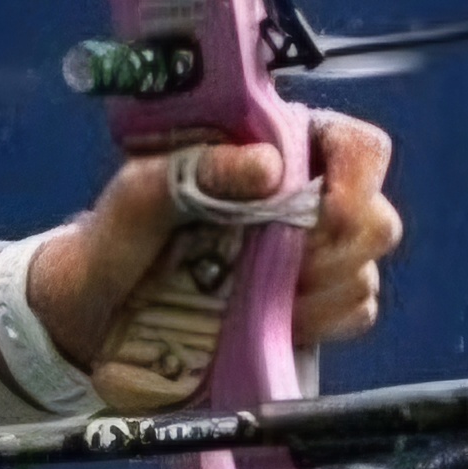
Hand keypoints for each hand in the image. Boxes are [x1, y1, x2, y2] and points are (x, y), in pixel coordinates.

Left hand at [24, 113, 401, 402]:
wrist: (91, 316)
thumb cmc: (113, 241)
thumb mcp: (135, 198)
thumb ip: (194, 171)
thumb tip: (268, 164)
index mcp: (273, 149)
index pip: (356, 146)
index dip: (358, 177)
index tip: (327, 213)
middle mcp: (305, 198)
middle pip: (376, 218)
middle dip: (330, 251)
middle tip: (271, 266)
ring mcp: (312, 256)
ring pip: (364, 274)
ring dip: (314, 294)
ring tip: (249, 296)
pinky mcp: (312, 308)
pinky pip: (353, 314)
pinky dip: (317, 323)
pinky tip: (268, 319)